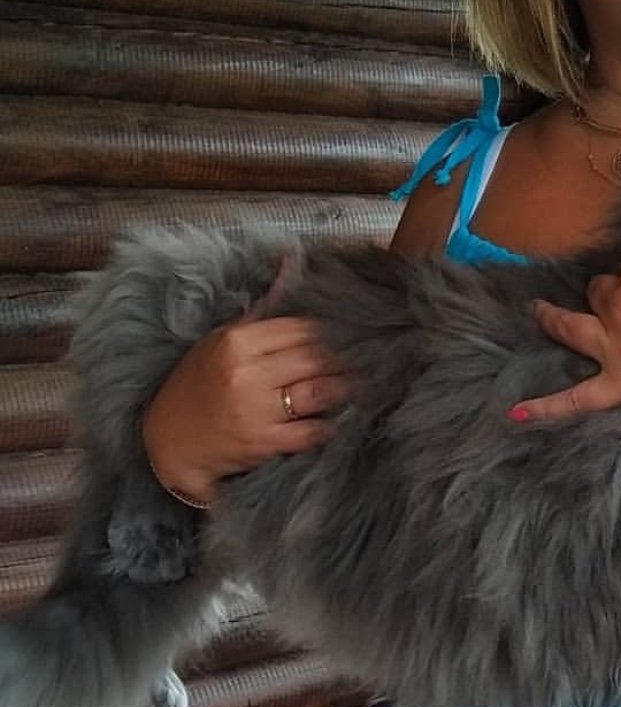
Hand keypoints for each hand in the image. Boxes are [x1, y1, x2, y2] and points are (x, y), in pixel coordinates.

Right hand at [142, 315, 348, 504]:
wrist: (168, 443)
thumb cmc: (198, 386)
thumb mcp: (220, 340)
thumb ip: (262, 311)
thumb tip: (291, 263)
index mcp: (238, 342)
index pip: (303, 328)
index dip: (333, 332)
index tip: (352, 336)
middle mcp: (247, 373)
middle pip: (318, 358)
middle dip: (346, 360)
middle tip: (367, 361)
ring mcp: (256, 409)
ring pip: (322, 391)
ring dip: (346, 389)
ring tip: (360, 386)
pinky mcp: (264, 442)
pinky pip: (314, 430)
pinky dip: (332, 424)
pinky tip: (339, 418)